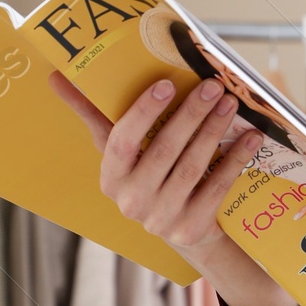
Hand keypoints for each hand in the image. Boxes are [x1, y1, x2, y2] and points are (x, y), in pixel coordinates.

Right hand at [50, 69, 260, 257]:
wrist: (183, 229)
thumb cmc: (147, 175)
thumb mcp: (121, 151)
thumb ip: (93, 114)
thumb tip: (55, 77)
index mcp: (111, 178)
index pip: (121, 141)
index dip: (143, 112)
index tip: (167, 83)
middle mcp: (131, 201)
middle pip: (163, 150)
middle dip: (190, 114)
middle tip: (212, 86)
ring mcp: (162, 218)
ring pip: (191, 166)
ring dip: (213, 131)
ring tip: (229, 103)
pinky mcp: (191, 227)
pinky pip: (216, 187)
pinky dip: (234, 160)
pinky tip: (249, 137)